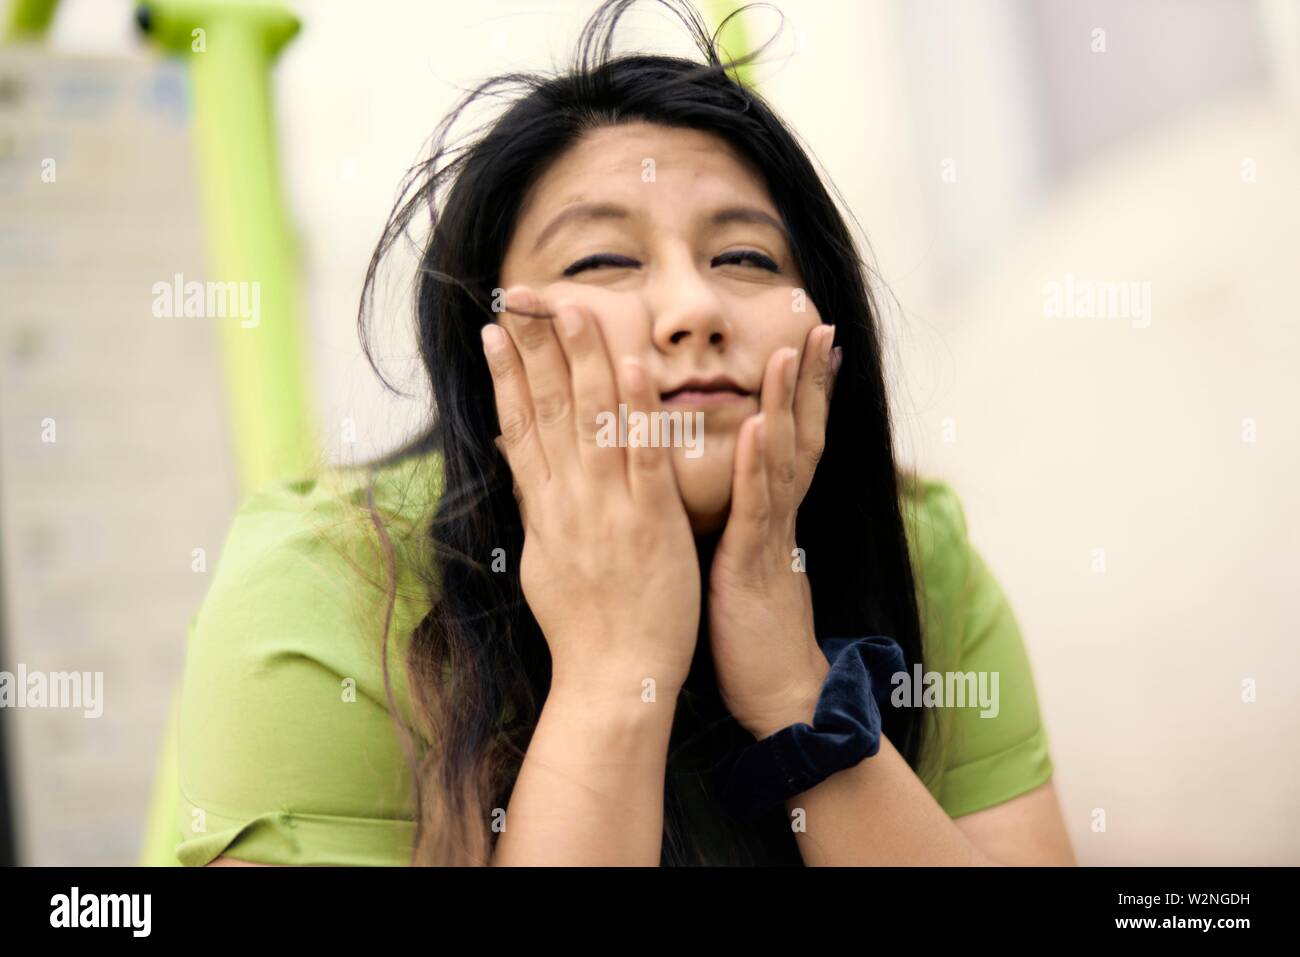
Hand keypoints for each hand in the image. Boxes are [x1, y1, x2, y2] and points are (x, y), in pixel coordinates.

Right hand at [482, 285, 701, 698]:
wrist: (614, 677)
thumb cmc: (582, 627)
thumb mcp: (543, 562)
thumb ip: (538, 510)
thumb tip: (523, 470)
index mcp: (543, 509)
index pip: (519, 428)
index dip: (506, 377)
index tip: (495, 334)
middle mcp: (569, 500)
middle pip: (549, 410)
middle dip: (537, 349)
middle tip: (527, 298)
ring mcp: (609, 507)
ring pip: (593, 420)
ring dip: (584, 359)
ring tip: (575, 308)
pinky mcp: (652, 520)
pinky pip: (644, 456)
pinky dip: (639, 410)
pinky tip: (633, 365)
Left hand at [706, 324, 841, 738]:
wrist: (777, 691)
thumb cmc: (751, 629)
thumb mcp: (745, 561)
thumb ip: (743, 521)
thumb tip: (732, 489)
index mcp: (773, 513)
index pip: (792, 438)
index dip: (801, 390)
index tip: (804, 341)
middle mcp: (780, 515)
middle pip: (801, 433)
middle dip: (807, 378)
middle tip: (817, 325)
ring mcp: (772, 536)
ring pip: (784, 458)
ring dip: (787, 403)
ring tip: (786, 352)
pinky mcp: (754, 563)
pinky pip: (758, 507)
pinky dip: (759, 464)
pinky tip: (757, 426)